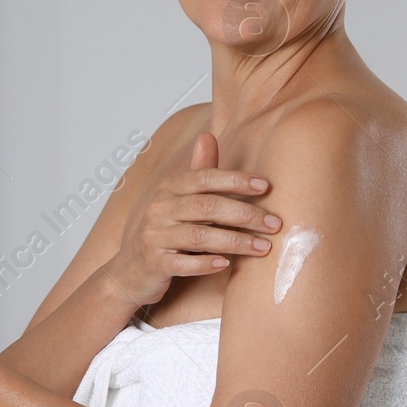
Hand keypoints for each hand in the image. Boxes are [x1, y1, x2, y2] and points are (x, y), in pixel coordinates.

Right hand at [104, 130, 280, 305]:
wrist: (131, 270)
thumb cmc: (165, 231)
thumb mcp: (179, 200)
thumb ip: (199, 171)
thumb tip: (208, 135)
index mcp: (169, 189)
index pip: (204, 178)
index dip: (235, 180)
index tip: (265, 186)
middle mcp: (159, 209)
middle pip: (207, 206)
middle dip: (245, 214)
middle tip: (275, 223)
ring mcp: (154, 237)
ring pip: (199, 236)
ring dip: (236, 241)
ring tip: (264, 247)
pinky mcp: (154, 264)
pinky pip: (182, 264)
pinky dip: (206, 264)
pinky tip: (227, 264)